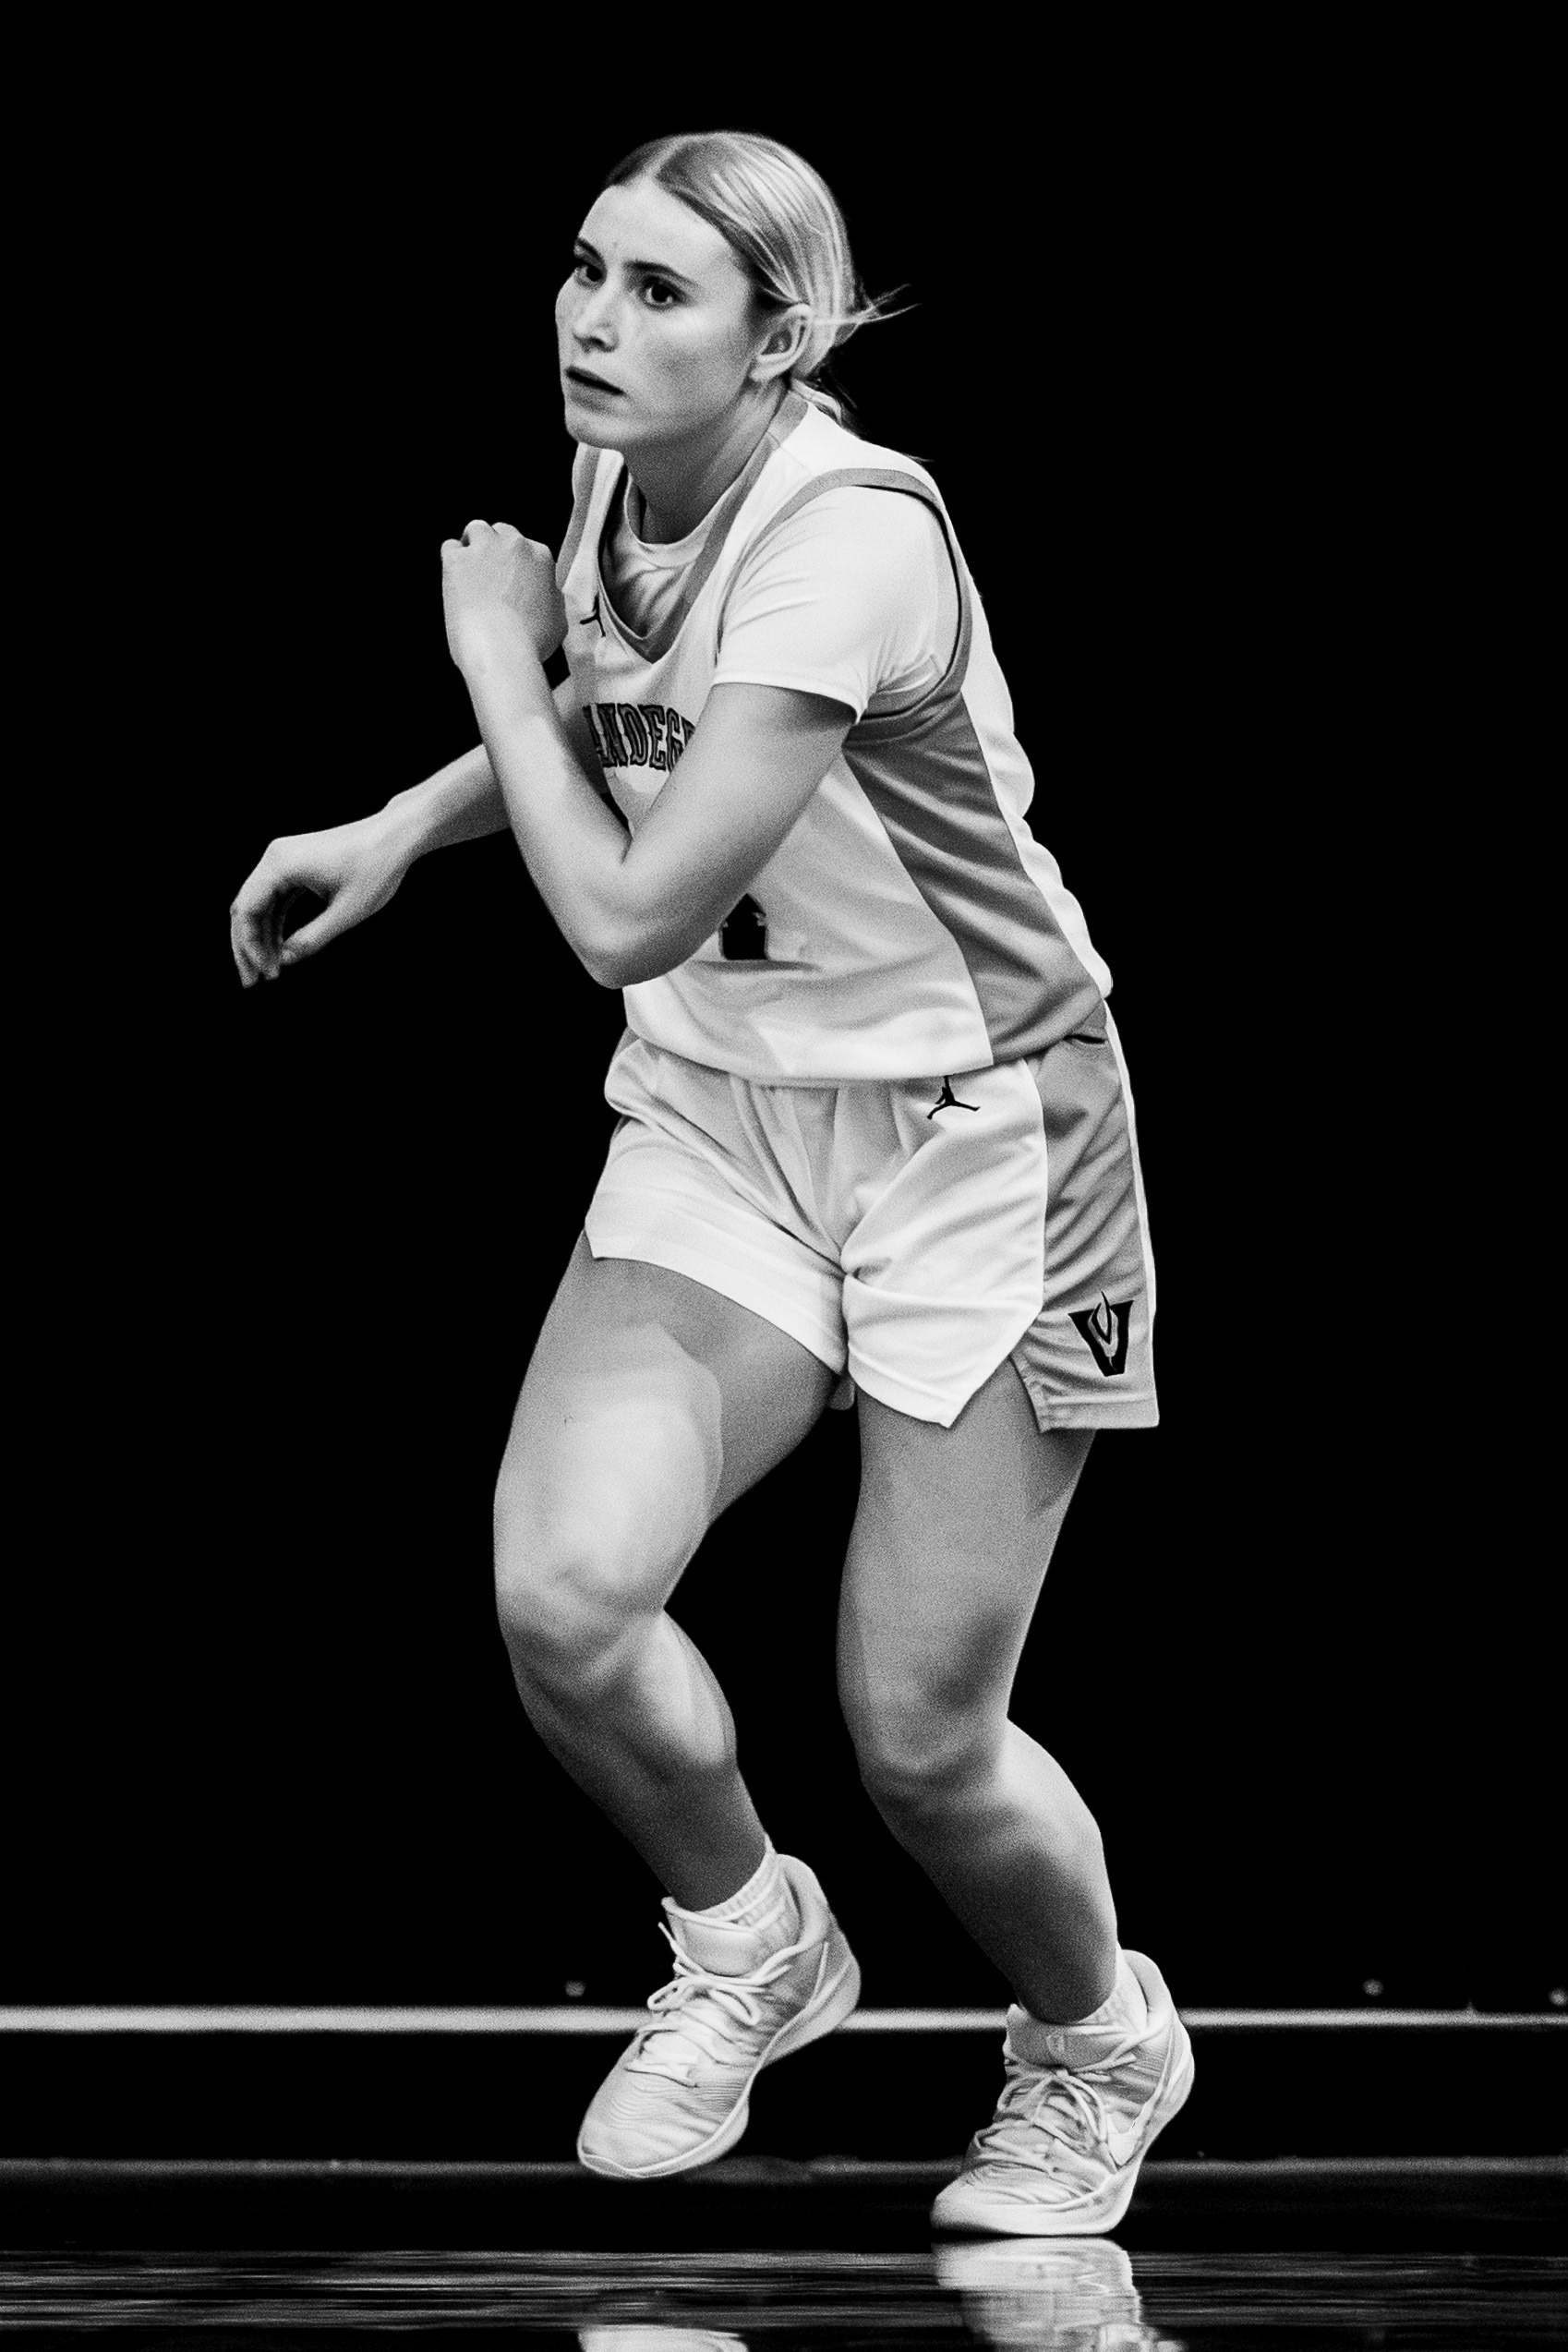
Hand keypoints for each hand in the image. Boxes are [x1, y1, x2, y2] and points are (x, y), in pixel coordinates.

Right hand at [230, 812, 410, 985]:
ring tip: (269, 970)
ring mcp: (284, 859)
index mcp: (280, 864)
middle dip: (248, 946)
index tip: (267, 973)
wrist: (395, 835)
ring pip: (259, 905)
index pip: (248, 910)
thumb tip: (285, 960)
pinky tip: (280, 949)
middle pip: (246, 908)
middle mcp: (275, 857)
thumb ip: (312, 939)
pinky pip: (276, 899)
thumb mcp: (346, 912)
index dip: (251, 946)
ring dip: (261, 938)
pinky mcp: (295, 865)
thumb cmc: (375, 868)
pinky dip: (276, 923)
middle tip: (253, 982)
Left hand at [441, 519, 565, 669]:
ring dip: (473, 544)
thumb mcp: (558, 621)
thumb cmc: (529, 641)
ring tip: (470, 567)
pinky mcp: (457, 559)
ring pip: (476, 529)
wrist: (502, 650)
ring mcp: (484, 549)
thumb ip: (552, 600)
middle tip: (490, 574)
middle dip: (495, 549)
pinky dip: (451, 559)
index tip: (512, 579)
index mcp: (540, 558)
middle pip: (502, 533)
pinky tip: (453, 576)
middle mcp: (514, 546)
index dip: (517, 564)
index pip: (527, 548)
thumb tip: (547, 597)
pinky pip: (450, 546)